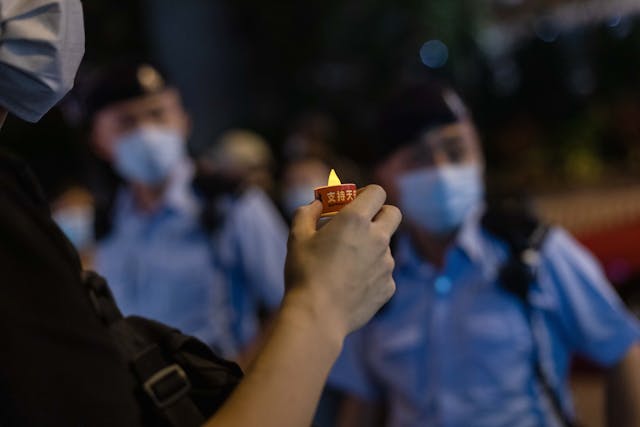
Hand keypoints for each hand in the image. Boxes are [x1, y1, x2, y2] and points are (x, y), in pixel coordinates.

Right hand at [283, 185, 401, 339]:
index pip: (378, 192)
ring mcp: (386, 264)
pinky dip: (371, 272)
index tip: (354, 201)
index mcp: (356, 219)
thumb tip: (317, 205)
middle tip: (361, 224)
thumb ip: (307, 212)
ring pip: (386, 246)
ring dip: (372, 246)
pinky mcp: (389, 286)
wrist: (317, 315)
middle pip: (393, 214)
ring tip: (346, 263)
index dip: (367, 194)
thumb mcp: (297, 236)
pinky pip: (383, 272)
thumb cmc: (304, 272)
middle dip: (380, 214)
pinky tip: (351, 283)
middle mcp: (378, 238)